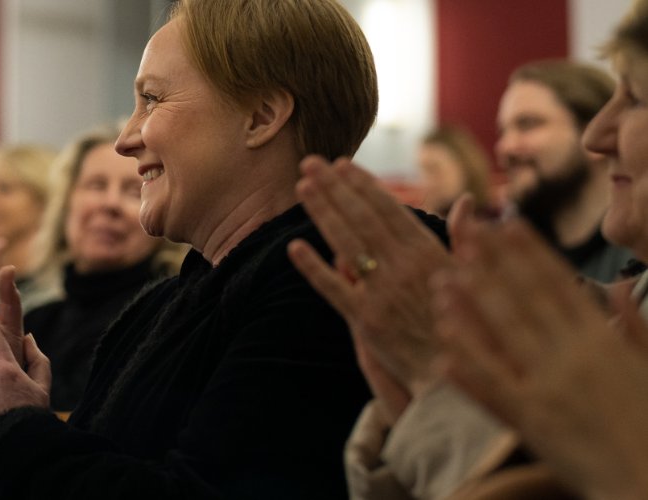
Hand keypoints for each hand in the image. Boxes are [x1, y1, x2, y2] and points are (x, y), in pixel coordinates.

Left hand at [286, 156, 463, 415]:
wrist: (459, 377)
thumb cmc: (470, 325)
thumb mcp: (474, 278)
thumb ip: (464, 240)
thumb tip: (466, 203)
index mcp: (429, 253)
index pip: (389, 209)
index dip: (363, 185)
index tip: (341, 163)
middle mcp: (403, 267)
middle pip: (361, 219)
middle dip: (334, 188)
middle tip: (309, 161)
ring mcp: (382, 293)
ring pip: (345, 244)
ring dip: (321, 213)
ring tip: (301, 187)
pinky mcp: (365, 321)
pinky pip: (333, 289)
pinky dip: (313, 267)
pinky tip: (294, 247)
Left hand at [435, 220, 647, 498]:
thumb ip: (633, 325)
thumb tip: (620, 284)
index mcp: (602, 340)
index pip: (559, 285)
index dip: (530, 252)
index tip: (507, 223)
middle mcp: (574, 358)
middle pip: (526, 301)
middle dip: (494, 264)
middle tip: (466, 233)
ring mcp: (550, 388)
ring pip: (504, 337)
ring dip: (471, 306)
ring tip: (443, 278)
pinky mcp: (532, 422)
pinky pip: (493, 388)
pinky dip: (469, 364)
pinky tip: (444, 341)